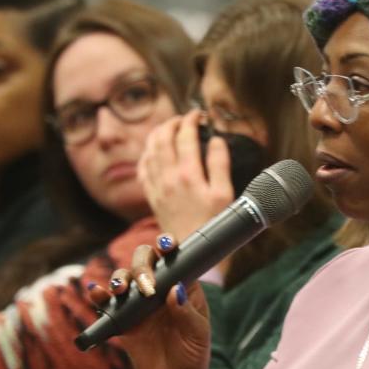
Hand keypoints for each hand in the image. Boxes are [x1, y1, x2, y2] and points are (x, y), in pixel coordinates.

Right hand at [91, 244, 210, 368]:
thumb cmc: (192, 352)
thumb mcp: (197, 333)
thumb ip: (186, 312)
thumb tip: (174, 290)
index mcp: (182, 282)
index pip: (174, 256)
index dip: (168, 244)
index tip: (166, 246)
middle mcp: (158, 285)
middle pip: (144, 259)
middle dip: (142, 266)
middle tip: (147, 287)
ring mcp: (138, 299)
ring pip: (124, 276)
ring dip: (119, 278)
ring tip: (120, 291)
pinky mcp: (121, 316)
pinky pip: (106, 301)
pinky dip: (98, 294)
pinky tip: (96, 293)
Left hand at [139, 110, 233, 241]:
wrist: (193, 253)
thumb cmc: (215, 225)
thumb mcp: (225, 194)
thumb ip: (220, 164)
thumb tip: (216, 140)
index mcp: (188, 174)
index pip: (185, 135)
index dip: (191, 120)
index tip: (200, 114)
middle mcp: (168, 178)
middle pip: (162, 137)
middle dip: (173, 122)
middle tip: (185, 118)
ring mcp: (157, 187)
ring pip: (149, 150)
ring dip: (158, 134)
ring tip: (170, 128)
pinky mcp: (152, 197)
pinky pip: (142, 169)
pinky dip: (147, 154)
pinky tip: (154, 152)